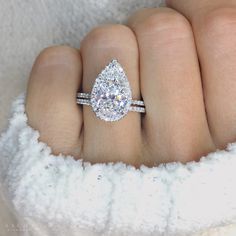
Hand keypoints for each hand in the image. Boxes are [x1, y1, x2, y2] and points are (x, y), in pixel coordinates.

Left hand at [25, 1, 235, 167]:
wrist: (114, 197)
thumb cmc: (165, 144)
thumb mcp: (211, 112)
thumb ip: (214, 56)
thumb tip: (192, 1)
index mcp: (220, 137)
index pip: (220, 31)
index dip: (194, 12)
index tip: (177, 36)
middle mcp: (172, 150)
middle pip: (162, 33)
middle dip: (147, 33)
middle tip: (141, 64)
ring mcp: (112, 153)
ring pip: (107, 44)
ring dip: (107, 47)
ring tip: (111, 83)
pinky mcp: (58, 148)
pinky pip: (56, 69)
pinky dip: (62, 63)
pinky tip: (75, 87)